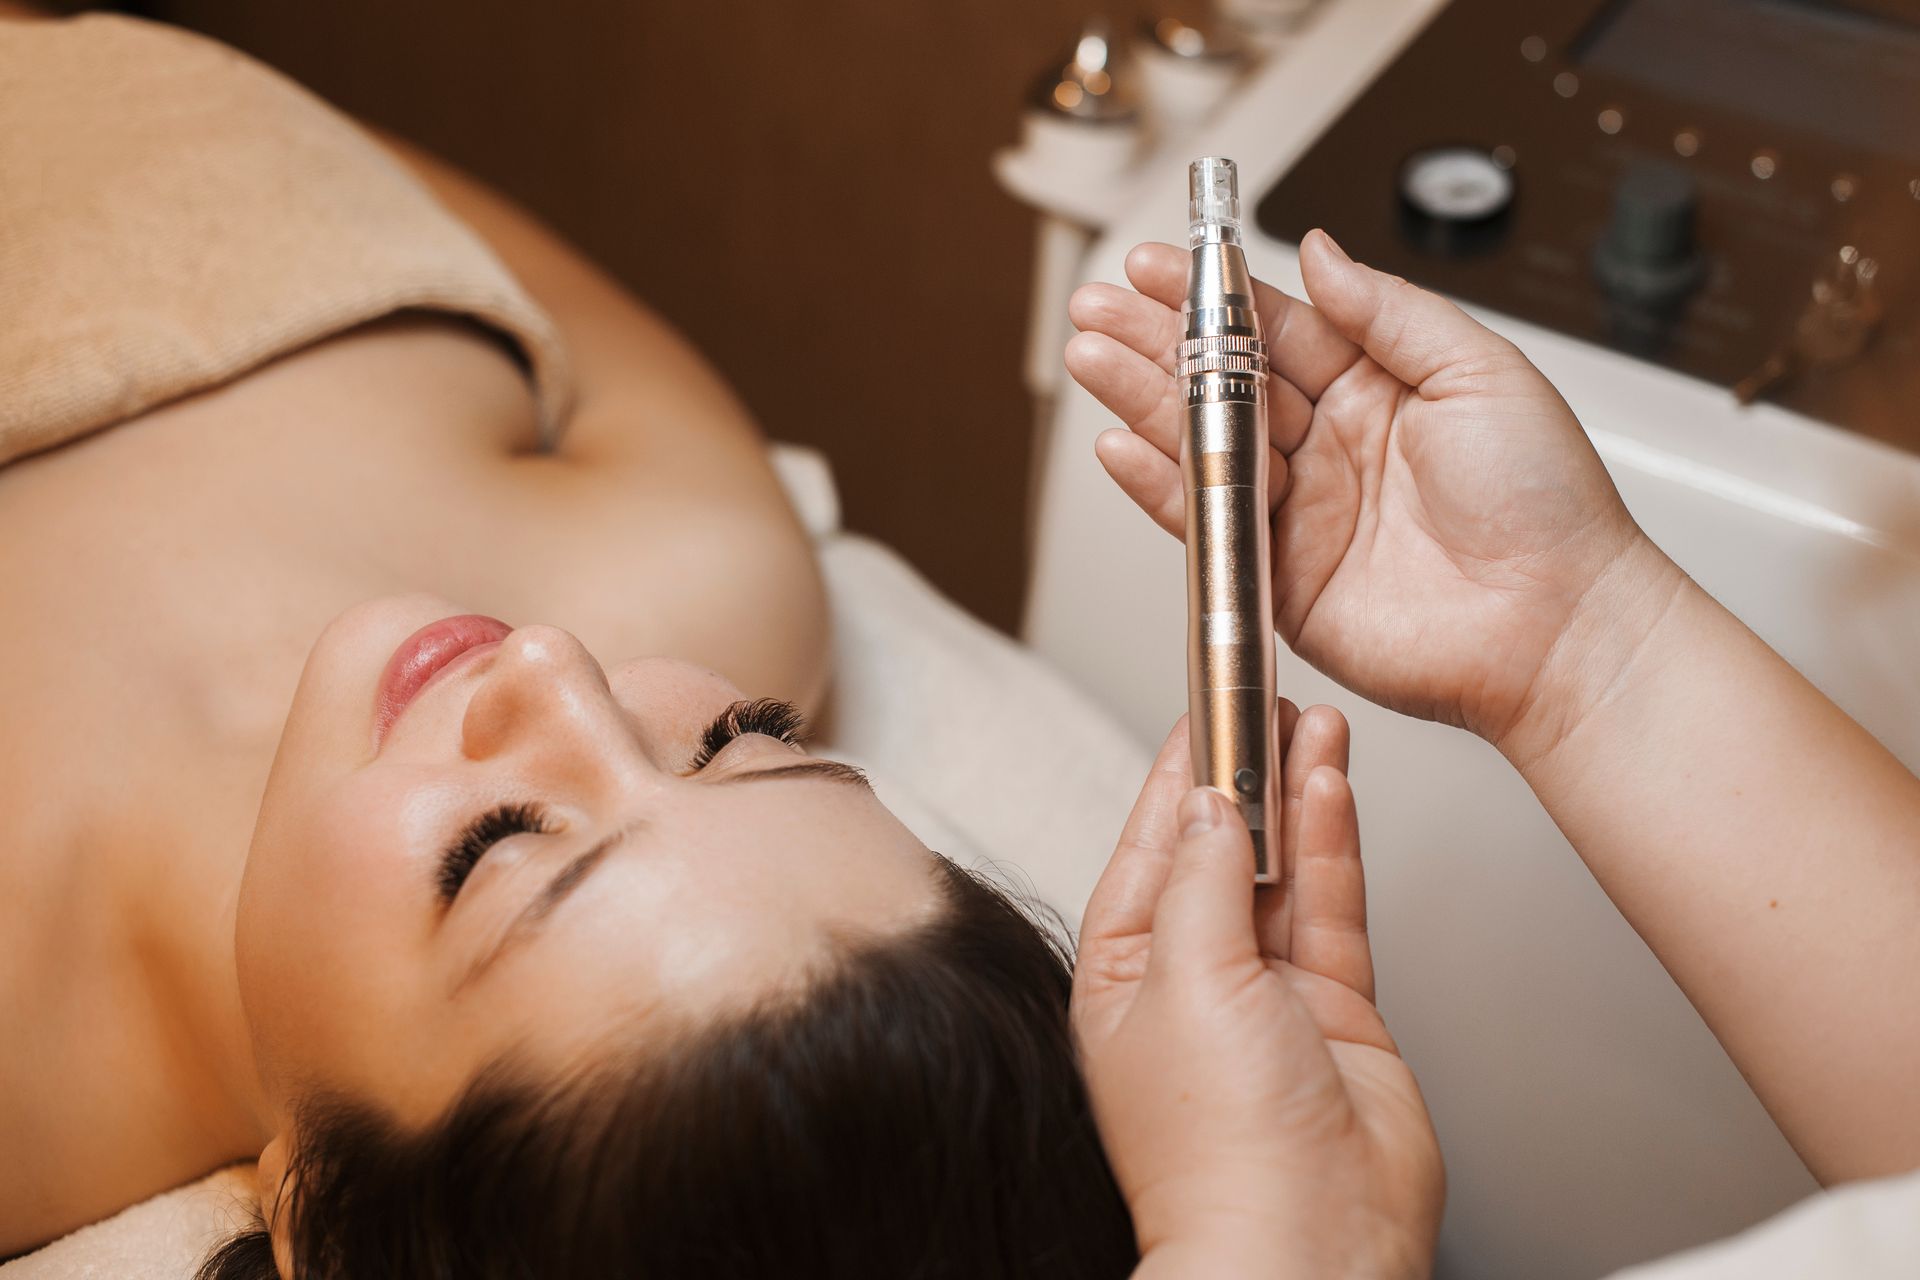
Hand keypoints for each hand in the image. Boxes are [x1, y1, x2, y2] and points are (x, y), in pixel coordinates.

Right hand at [1066, 232, 1675, 751]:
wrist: (1557, 623)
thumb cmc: (1545, 502)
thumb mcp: (1480, 369)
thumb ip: (1388, 310)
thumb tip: (1319, 252)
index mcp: (1377, 387)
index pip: (1275, 327)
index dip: (1215, 296)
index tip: (1164, 263)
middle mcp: (1331, 446)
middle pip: (1223, 382)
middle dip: (1156, 340)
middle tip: (1100, 303)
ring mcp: (1301, 511)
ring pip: (1203, 444)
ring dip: (1140, 401)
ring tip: (1090, 355)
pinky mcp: (1280, 577)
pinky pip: (1207, 524)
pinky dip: (1159, 486)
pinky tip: (1121, 447)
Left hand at [1073, 708, 1441, 1277]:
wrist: (1311, 1240)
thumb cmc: (1218, 1145)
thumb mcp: (1184, 978)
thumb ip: (1200, 881)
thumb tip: (1208, 808)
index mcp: (1121, 979)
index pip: (1147, 850)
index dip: (1176, 778)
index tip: (1202, 713)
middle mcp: (1192, 984)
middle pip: (1217, 852)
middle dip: (1243, 775)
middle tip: (1266, 700)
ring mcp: (1268, 997)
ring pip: (1281, 871)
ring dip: (1295, 796)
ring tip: (1311, 722)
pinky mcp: (1336, 1011)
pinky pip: (1330, 909)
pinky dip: (1332, 846)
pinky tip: (1333, 788)